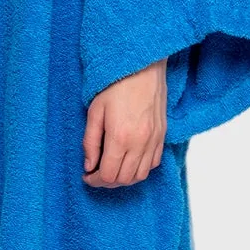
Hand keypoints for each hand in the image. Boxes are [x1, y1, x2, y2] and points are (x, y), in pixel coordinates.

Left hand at [83, 60, 166, 187]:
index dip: (95, 180)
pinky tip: (129, 161)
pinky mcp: (162, 135)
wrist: (143, 67)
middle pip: (125, 179)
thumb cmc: (115, 85)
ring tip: (112, 169)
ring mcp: (154, 140)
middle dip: (107, 182)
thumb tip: (89, 165)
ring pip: (141, 175)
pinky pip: (153, 163)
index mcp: (120, 137)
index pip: (108, 175)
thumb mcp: (94, 112)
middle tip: (96, 174)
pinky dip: (140, 169)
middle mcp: (140, 143)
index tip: (87, 176)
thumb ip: (90, 142)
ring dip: (124, 178)